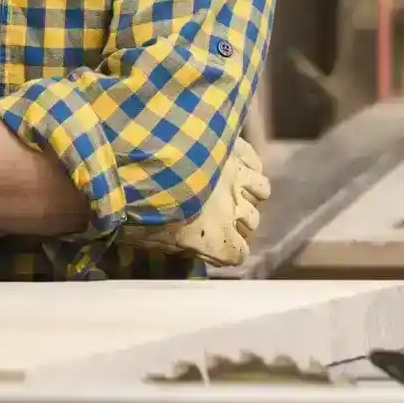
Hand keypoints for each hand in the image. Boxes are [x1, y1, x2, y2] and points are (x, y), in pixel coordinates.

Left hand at [121, 137, 271, 267]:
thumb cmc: (141, 204)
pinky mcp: (236, 148)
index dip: (229, 251)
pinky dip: (250, 165)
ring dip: (250, 193)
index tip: (218, 247)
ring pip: (261, 191)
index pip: (237, 254)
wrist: (148, 155)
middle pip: (251, 223)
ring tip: (235, 189)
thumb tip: (181, 244)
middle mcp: (233, 210)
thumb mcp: (149, 236)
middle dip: (240, 221)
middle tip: (222, 214)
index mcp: (214, 237)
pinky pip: (255, 161)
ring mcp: (237, 177)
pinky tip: (238, 164)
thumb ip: (174, 243)